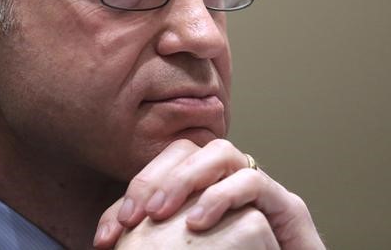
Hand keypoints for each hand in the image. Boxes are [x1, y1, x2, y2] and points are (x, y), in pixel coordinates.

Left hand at [93, 139, 324, 248]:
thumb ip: (150, 241)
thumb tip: (104, 240)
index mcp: (203, 187)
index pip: (163, 165)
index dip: (134, 190)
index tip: (110, 232)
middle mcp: (229, 179)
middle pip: (187, 151)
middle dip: (155, 178)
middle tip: (132, 217)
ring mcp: (259, 188)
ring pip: (221, 152)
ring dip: (186, 178)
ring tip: (162, 214)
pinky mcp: (286, 205)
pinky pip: (252, 181)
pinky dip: (221, 196)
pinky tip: (198, 222)